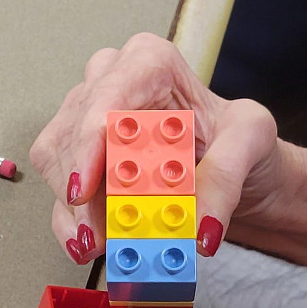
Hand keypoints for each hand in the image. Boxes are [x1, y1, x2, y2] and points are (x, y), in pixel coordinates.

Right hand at [28, 32, 306, 284]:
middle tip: (101, 234)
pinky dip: (71, 223)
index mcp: (149, 62)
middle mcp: (110, 82)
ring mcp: (88, 120)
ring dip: (76, 211)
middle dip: (84, 191)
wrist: (238, 170)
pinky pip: (60, 189)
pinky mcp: (79, 158)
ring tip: (103, 245)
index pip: (106, 97)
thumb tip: (198, 226)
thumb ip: (225, 179)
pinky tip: (87, 244)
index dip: (88, 143)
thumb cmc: (238, 139)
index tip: (85, 189)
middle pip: (73, 133)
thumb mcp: (250, 143)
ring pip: (56, 161)